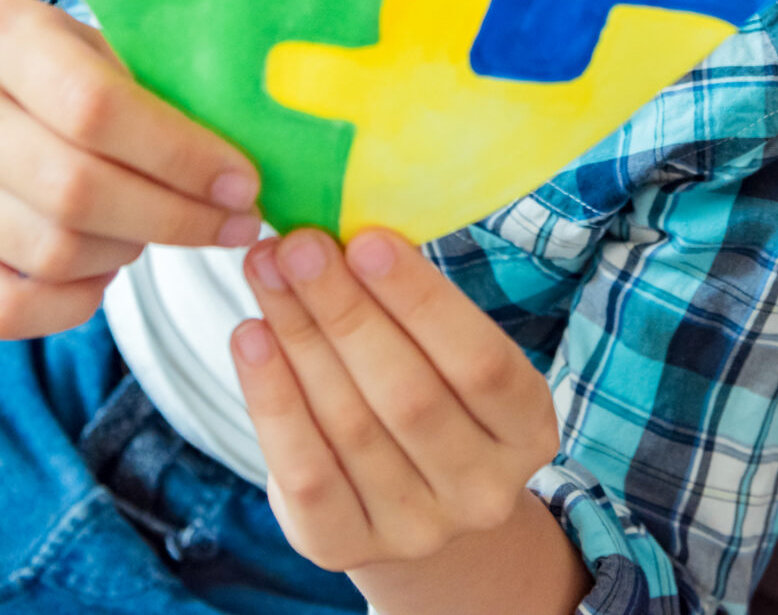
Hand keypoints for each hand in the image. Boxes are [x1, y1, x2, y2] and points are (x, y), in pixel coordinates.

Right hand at [0, 0, 264, 338]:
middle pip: (75, 191)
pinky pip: (6, 310)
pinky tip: (106, 270)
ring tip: (162, 228)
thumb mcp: (99, 42)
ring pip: (50, 253)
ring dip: (129, 252)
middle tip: (235, 225)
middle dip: (175, 218)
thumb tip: (256, 146)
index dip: (180, 155)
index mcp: (3, 37)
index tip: (244, 182)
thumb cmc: (54, 68)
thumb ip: (160, 84)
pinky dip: (73, 305)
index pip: (96, 108)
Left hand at [233, 227, 565, 576]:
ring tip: (265, 273)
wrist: (412, 502)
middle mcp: (483, 490)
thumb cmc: (432, 394)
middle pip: (408, 395)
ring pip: (349, 426)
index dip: (422, 300)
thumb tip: (345, 228)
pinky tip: (249, 338)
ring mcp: (417, 529)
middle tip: (297, 245)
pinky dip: (272, 401)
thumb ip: (413, 305)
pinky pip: (304, 473)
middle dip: (345, 309)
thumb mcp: (449, 356)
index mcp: (527, 430)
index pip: (481, 362)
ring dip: (299, 338)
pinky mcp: (345, 548)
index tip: (365, 238)